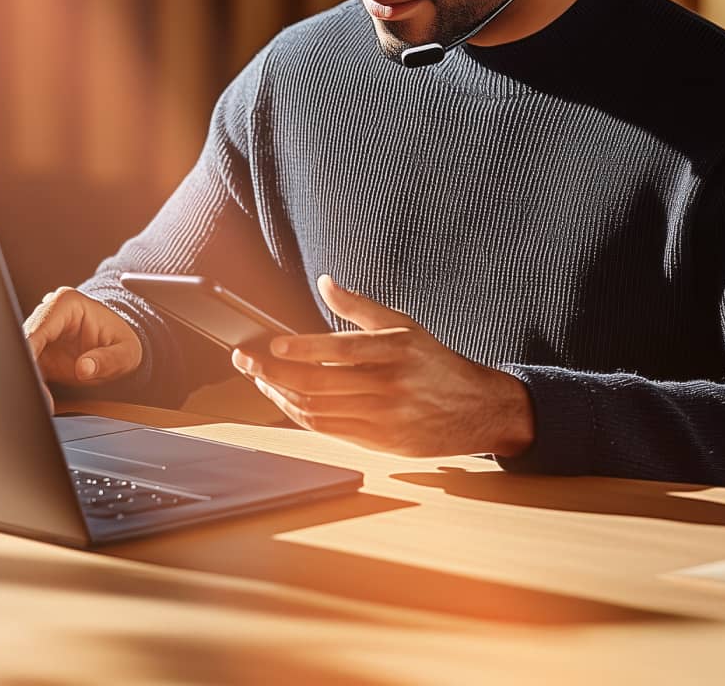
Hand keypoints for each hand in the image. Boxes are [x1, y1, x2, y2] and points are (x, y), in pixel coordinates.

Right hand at [23, 287, 142, 413]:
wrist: (117, 348)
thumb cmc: (122, 344)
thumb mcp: (127, 353)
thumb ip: (108, 360)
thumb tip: (84, 368)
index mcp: (67, 303)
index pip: (39, 327)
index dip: (31, 352)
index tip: (31, 375)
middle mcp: (48, 312)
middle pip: (23, 341)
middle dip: (26, 369)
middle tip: (36, 396)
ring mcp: (40, 332)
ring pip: (21, 355)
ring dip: (27, 378)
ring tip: (41, 400)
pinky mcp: (37, 352)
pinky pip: (25, 368)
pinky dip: (30, 384)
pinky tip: (40, 399)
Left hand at [230, 275, 534, 457]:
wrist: (478, 409)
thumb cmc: (436, 364)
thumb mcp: (405, 326)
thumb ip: (361, 307)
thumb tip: (326, 282)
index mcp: (395, 351)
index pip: (339, 350)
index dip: (302, 348)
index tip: (272, 344)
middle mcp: (388, 386)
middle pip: (319, 383)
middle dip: (275, 373)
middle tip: (246, 360)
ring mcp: (383, 418)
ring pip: (318, 410)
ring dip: (282, 396)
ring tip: (260, 379)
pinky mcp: (379, 443)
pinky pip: (329, 430)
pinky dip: (301, 416)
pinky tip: (285, 400)